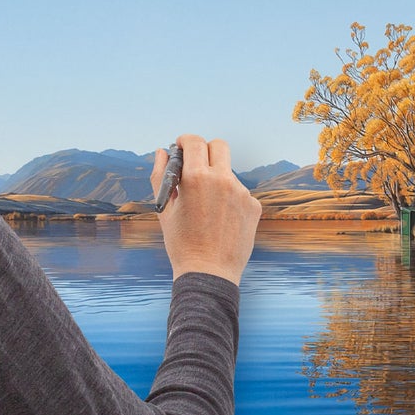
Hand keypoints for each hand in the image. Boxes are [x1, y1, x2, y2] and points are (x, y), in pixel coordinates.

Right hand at [151, 134, 260, 287]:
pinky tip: (221, 221)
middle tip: (196, 164)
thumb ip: (160, 175)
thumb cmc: (181, 243)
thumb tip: (162, 152)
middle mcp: (223, 180)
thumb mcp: (164, 209)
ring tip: (207, 208)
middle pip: (219, 146)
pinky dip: (230, 200)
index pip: (194, 141)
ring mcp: (242, 192)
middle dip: (205, 150)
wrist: (209, 273)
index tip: (181, 147)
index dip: (185, 141)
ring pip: (229, 173)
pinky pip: (240, 193)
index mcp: (197, 177)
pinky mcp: (254, 206)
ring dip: (217, 180)